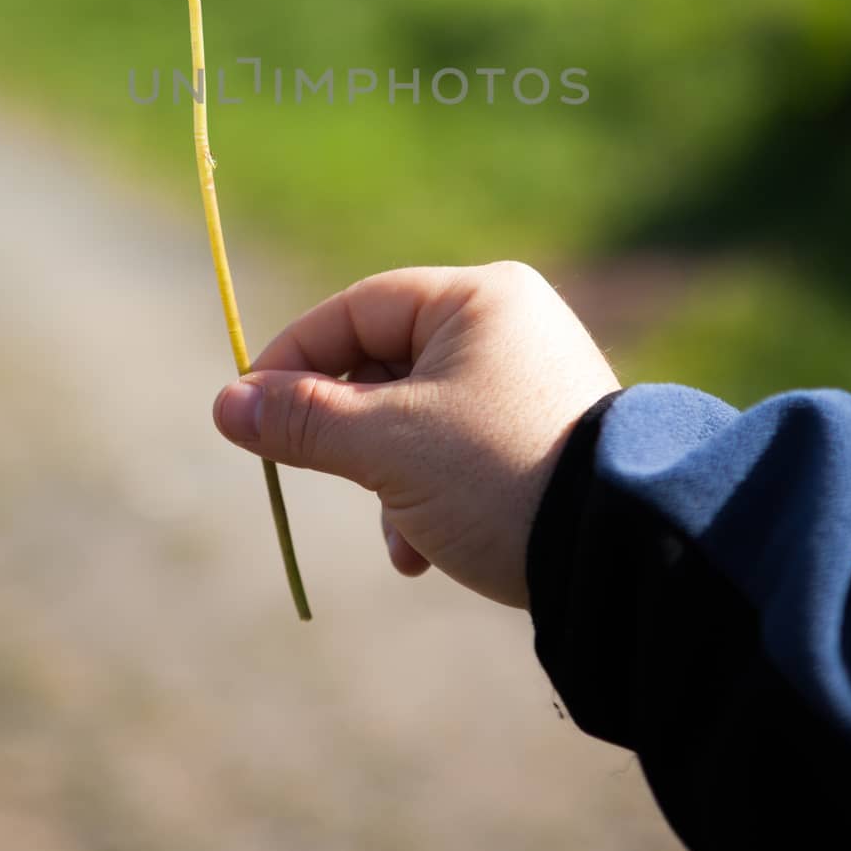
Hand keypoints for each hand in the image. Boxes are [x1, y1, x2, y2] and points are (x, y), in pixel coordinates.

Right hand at [212, 262, 618, 608]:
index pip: (357, 309)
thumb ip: (304, 421)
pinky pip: (457, 449)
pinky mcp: (540, 436)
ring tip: (397, 533)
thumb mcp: (388, 448)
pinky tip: (423, 551)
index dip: (292, 358)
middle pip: (384, 364)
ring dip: (386, 480)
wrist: (624, 553)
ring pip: (416, 417)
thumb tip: (225, 405)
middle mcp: (508, 325)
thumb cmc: (497, 476)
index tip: (246, 409)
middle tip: (310, 473)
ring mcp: (529, 381)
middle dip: (347, 435)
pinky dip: (427, 495)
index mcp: (478, 298)